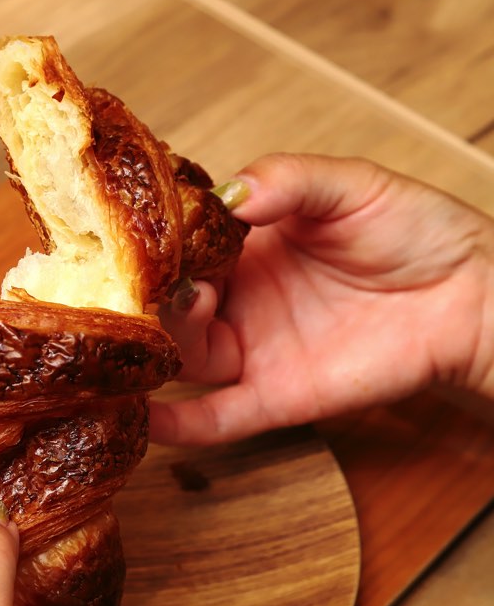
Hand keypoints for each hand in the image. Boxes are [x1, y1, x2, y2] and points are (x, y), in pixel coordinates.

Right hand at [153, 153, 493, 443]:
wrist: (472, 293)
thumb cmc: (415, 230)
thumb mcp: (348, 185)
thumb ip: (288, 180)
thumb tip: (229, 194)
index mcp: (244, 248)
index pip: (179, 250)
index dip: (158, 246)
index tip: (144, 237)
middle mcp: (239, 301)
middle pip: (169, 308)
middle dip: (152, 298)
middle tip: (158, 284)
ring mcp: (255, 351)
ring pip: (184, 359)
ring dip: (161, 346)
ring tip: (167, 322)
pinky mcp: (277, 397)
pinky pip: (218, 418)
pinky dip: (179, 426)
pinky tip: (145, 418)